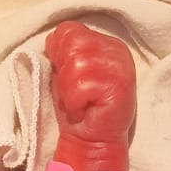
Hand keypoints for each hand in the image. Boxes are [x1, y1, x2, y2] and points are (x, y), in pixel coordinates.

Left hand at [45, 22, 136, 144]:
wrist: (92, 141)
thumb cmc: (79, 106)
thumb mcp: (67, 71)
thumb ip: (62, 50)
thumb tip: (51, 39)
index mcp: (105, 42)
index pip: (68, 30)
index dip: (57, 54)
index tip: (67, 77)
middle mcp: (115, 49)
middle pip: (70, 42)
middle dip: (63, 71)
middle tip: (74, 91)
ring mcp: (119, 67)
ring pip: (74, 63)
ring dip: (69, 89)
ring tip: (80, 101)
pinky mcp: (117, 87)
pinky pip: (79, 86)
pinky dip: (74, 102)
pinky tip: (85, 110)